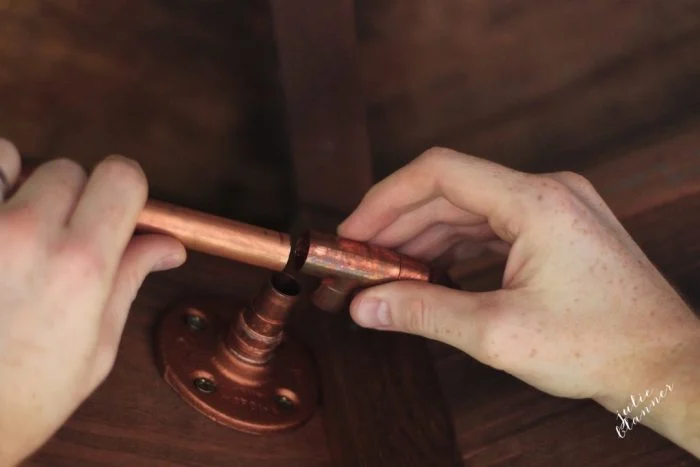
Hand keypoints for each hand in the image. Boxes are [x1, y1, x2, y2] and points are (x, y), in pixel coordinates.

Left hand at [0, 140, 185, 465]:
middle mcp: (24, 237)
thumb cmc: (17, 400)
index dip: (125, 191)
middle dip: (71, 197)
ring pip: (6, 157)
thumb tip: (167, 246)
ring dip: (14, 182)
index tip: (116, 212)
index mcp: (80, 267)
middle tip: (58, 240)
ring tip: (11, 227)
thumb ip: (128, 280)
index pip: (121, 176)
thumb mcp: (94, 348)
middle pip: (66, 169)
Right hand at [339, 147, 699, 455]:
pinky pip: (493, 226)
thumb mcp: (497, 332)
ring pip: (470, 209)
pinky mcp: (558, 229)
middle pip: (450, 191)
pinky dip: (457, 246)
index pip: (438, 173)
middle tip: (363, 258)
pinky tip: (433, 271)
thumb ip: (423, 312)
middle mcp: (546, 192)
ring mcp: (555, 208)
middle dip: (399, 224)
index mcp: (535, 202)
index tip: (354, 230)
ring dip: (426, 237)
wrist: (665, 366)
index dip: (386, 198)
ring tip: (389, 269)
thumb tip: (367, 305)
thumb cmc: (601, 346)